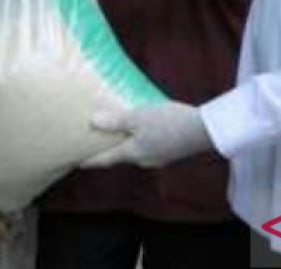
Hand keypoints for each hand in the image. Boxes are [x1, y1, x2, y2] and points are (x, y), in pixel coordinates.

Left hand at [80, 102, 212, 168]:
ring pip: (136, 151)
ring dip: (126, 143)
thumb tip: (93, 122)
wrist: (203, 130)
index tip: (77, 162)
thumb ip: (115, 121)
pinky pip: (148, 146)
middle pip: (121, 156)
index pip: (106, 159)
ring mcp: (158, 157)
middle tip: (97, 140)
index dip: (90, 160)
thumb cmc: (167, 122)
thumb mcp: (138, 117)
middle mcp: (143, 160)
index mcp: (132, 153)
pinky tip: (143, 128)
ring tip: (118, 132)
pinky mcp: (170, 151)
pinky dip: (140, 139)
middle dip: (109, 149)